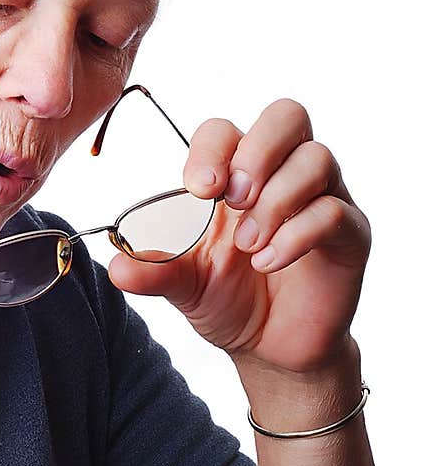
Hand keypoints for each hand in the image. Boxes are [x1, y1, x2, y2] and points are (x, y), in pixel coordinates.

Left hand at [107, 97, 370, 373]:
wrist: (270, 349)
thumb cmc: (228, 300)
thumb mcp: (182, 286)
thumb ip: (153, 271)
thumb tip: (115, 266)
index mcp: (237, 175)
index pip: (227, 130)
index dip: (212, 148)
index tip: (198, 188)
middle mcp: (283, 175)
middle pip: (287, 116)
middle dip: (256, 152)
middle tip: (232, 199)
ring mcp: (323, 199)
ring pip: (317, 159)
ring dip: (276, 199)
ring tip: (249, 246)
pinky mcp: (350, 235)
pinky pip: (334, 212)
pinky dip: (296, 235)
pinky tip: (269, 263)